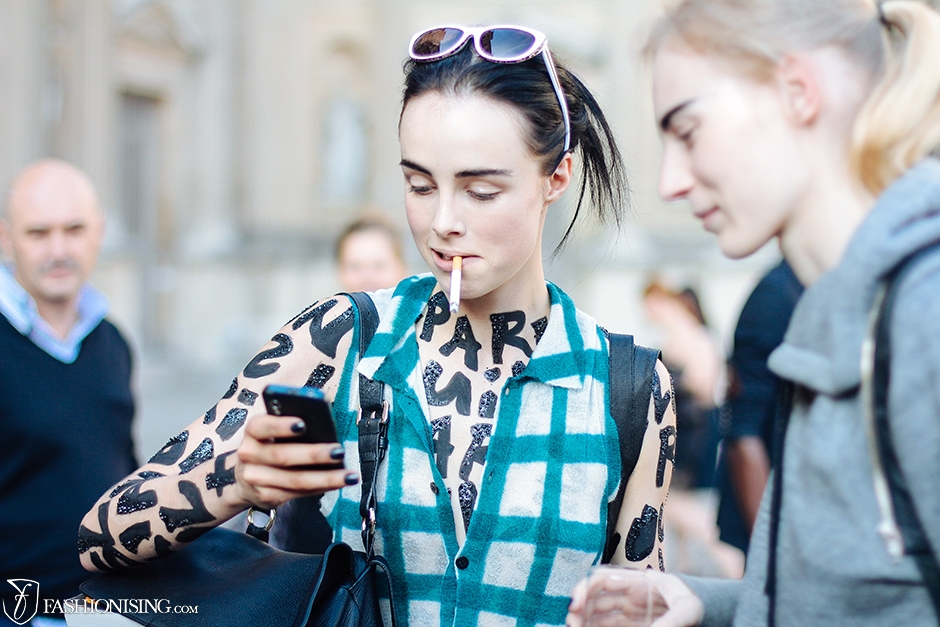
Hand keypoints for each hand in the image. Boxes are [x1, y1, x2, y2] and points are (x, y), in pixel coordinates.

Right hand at [234, 413, 356, 508]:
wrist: (245, 477)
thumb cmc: (269, 445)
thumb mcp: (272, 430)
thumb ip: (292, 424)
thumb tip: (322, 423)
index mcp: (253, 432)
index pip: (262, 426)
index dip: (281, 426)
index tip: (303, 424)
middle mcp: (249, 455)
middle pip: (283, 456)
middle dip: (314, 454)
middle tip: (338, 451)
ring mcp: (256, 479)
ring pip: (295, 480)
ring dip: (325, 478)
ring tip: (348, 474)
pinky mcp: (267, 497)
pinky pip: (298, 493)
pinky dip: (320, 488)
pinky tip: (336, 483)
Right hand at [567, 568, 702, 626]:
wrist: (708, 612)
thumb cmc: (698, 603)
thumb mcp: (688, 609)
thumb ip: (671, 621)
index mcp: (637, 582)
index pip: (601, 579)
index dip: (583, 589)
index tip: (575, 605)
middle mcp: (627, 595)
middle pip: (594, 599)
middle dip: (579, 610)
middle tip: (571, 624)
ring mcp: (628, 612)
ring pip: (597, 616)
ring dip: (584, 622)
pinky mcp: (632, 626)